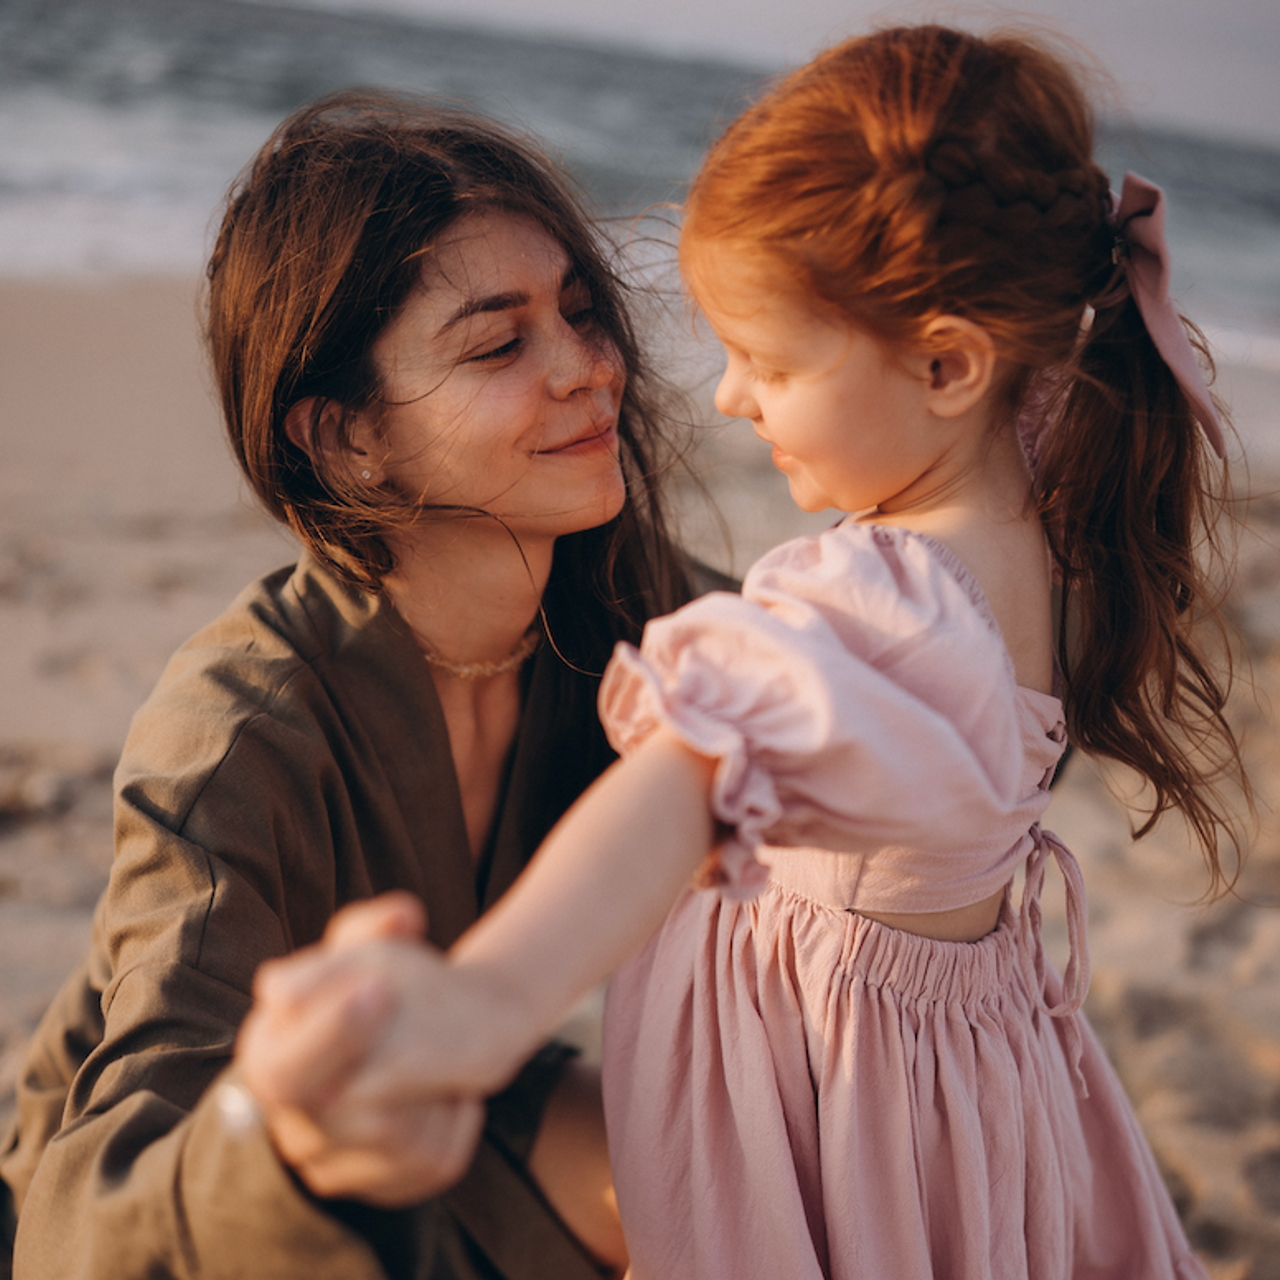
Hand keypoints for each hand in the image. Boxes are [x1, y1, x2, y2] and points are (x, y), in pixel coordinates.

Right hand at [236, 893, 498, 1204]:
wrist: (419, 1036)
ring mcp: (333, 1163)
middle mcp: (292, 1119)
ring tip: (444, 1055)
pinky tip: (454, 1092)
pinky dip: (457, 1119)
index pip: (282, 1067)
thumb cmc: (377, 986)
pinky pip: (433, 1161)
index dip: (331, 1033)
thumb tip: (402, 915)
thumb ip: (375, 927)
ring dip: (433, 1088)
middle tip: (427, 1024)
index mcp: (270, 1055)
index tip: (382, 988)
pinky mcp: (384, 1186)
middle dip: (394, 1072)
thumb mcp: (368, 949)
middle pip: (338, 1114)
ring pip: (398, 1137)